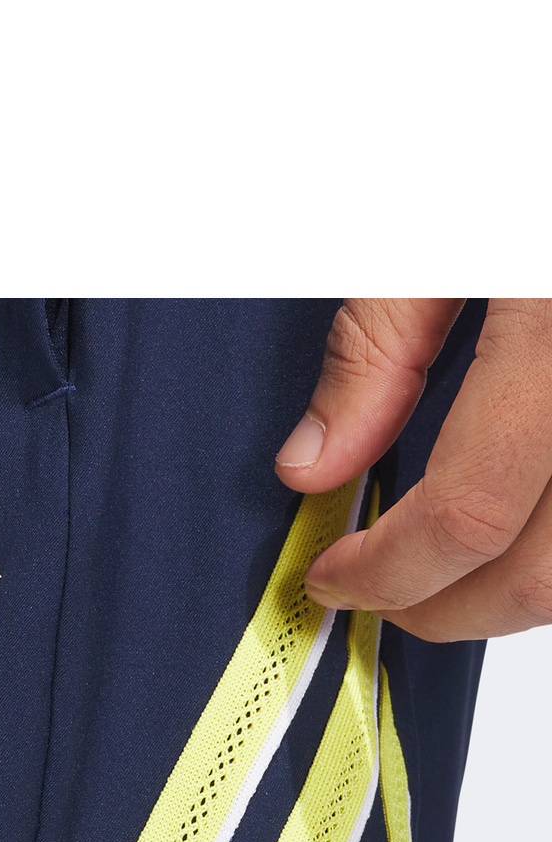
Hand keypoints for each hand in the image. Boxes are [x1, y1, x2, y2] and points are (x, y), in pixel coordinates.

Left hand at [274, 299, 551, 640]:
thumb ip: (377, 343)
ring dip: (501, 586)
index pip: (469, 511)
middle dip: (440, 608)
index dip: (384, 569)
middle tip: (370, 591)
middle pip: (537, 574)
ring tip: (429, 564)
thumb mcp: (433, 232)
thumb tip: (312, 464)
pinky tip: (500, 517)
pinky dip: (540, 542)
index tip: (327, 575)